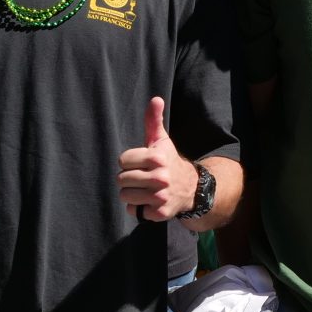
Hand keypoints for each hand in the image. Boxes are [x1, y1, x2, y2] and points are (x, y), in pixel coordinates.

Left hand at [118, 97, 196, 220]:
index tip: (141, 163)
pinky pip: (134, 211)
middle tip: (143, 178)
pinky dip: (139, 208)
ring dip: (132, 194)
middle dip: (129, 178)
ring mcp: (161, 196)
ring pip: (126, 196)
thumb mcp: (161, 141)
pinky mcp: (160, 213)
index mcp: (157, 158)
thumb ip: (154, 120)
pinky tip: (150, 202)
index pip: (122, 161)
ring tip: (145, 189)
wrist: (190, 188)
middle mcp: (161, 177)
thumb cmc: (168, 161)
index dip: (129, 162)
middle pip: (121, 179)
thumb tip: (155, 99)